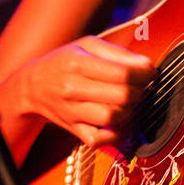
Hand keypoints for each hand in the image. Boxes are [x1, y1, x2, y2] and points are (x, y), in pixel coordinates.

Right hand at [18, 36, 156, 149]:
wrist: (33, 86)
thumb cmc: (64, 61)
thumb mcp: (86, 45)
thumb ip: (117, 53)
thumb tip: (146, 64)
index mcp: (78, 63)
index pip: (123, 74)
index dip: (144, 74)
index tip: (150, 72)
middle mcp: (72, 88)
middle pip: (121, 96)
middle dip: (140, 92)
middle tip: (140, 87)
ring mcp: (72, 112)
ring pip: (113, 118)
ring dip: (130, 111)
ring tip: (129, 102)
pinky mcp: (73, 129)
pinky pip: (99, 139)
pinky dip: (114, 133)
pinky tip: (117, 120)